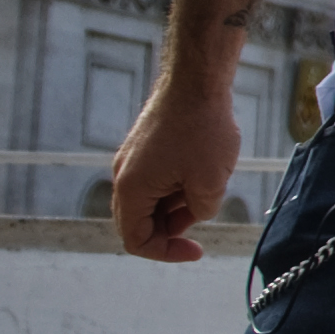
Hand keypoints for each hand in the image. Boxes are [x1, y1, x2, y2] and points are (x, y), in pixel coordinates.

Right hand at [112, 80, 242, 264]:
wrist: (197, 81)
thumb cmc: (202, 129)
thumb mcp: (210, 183)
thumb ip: (200, 212)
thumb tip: (193, 212)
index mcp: (131, 189)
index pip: (136, 240)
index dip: (165, 252)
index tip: (196, 249)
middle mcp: (124, 175)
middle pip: (140, 221)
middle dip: (172, 228)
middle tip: (203, 214)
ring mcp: (133, 160)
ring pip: (152, 200)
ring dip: (179, 204)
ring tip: (209, 184)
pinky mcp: (146, 147)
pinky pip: (158, 179)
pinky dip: (178, 185)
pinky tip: (205, 170)